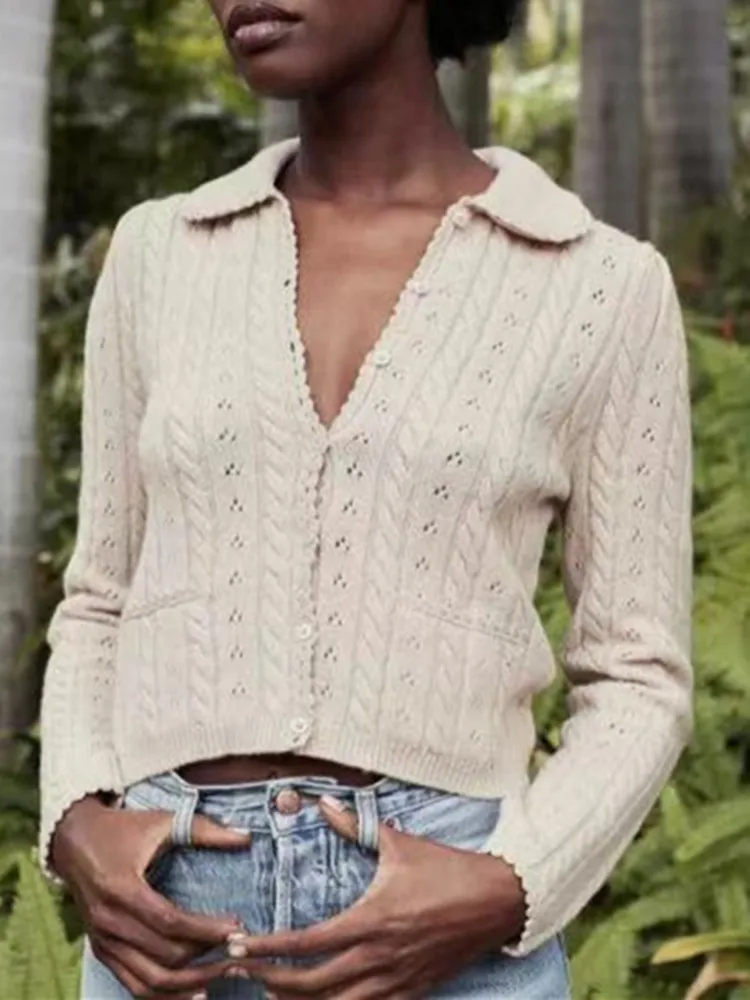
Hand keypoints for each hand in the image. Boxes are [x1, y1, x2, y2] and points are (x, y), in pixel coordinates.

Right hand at [52, 795, 250, 997]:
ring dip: (188, 986)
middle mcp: (109, 922)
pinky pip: (133, 985)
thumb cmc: (122, 830)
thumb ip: (204, 831)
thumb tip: (246, 838)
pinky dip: (163, 995)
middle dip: (205, 958)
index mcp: (122, 889)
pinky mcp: (102, 951)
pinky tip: (192, 992)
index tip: (237, 929)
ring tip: (222, 976)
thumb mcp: (162, 823)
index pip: (170, 922)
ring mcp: (103, 941)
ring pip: (148, 982)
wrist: (74, 839)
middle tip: (238, 951)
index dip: (206, 930)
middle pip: (164, 955)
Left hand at [225, 795, 527, 998]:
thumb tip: (323, 803)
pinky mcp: (413, 991)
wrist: (497, 900)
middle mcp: (379, 957)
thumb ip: (354, 826)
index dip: (267, 949)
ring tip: (272, 994)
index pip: (306, 943)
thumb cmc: (446, 868)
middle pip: (312, 986)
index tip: (239, 946)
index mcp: (371, 920)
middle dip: (270, 981)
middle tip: (241, 970)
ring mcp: (397, 980)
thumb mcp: (398, 843)